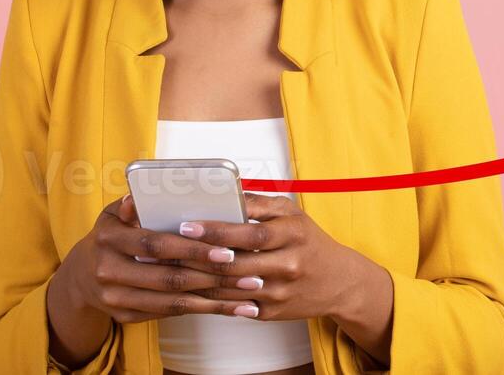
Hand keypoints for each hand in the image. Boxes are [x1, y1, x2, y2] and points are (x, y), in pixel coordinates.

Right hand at [54, 194, 253, 322]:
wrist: (80, 276)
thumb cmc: (112, 236)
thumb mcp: (114, 215)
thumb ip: (132, 204)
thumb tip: (140, 195)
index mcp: (109, 239)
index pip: (156, 245)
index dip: (192, 249)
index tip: (227, 251)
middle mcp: (108, 271)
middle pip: (169, 278)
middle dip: (213, 277)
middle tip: (250, 275)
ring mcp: (114, 298)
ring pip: (172, 302)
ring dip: (214, 300)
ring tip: (247, 296)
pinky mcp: (124, 316)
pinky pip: (168, 314)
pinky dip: (201, 310)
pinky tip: (228, 307)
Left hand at [166, 193, 374, 321]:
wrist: (339, 281)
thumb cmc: (308, 241)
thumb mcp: (292, 215)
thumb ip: (260, 204)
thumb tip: (226, 192)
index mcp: (293, 234)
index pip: (249, 233)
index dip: (216, 230)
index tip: (187, 224)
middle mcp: (288, 264)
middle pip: (234, 263)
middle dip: (196, 256)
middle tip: (163, 250)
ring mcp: (280, 292)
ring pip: (229, 288)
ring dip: (196, 279)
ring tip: (168, 268)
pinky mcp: (272, 312)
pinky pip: (234, 305)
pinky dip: (209, 297)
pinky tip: (188, 289)